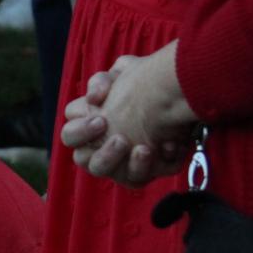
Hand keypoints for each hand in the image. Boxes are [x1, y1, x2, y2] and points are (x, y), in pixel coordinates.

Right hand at [66, 42, 197, 186]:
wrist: (182, 97)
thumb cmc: (147, 88)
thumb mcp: (126, 73)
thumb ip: (103, 80)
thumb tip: (93, 95)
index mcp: (88, 126)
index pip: (70, 133)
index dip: (81, 129)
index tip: (102, 119)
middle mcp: (97, 148)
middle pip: (80, 158)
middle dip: (99, 150)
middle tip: (121, 139)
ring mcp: (117, 165)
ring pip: (104, 173)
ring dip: (121, 162)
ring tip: (144, 148)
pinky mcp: (138, 175)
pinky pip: (136, 179)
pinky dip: (153, 166)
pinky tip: (169, 147)